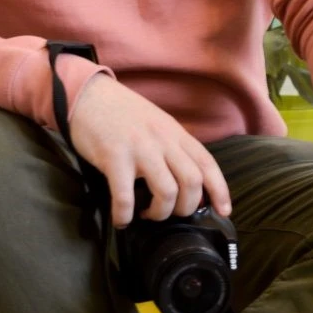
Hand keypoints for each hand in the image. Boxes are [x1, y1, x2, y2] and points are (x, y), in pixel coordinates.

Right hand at [70, 73, 231, 227]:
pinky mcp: (114, 157)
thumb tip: (185, 181)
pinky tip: (121, 219)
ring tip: (147, 214)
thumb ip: (172, 147)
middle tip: (172, 213)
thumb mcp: (158, 123)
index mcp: (175, 133)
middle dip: (186, 207)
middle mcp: (162, 140)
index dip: (219, 190)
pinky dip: (124, 215)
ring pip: (166, 191)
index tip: (224, 211)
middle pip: (192, 182)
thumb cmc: (122, 113)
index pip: (207, 163)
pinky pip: (125, 196)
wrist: (89, 94)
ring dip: (160, 213)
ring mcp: (139, 148)